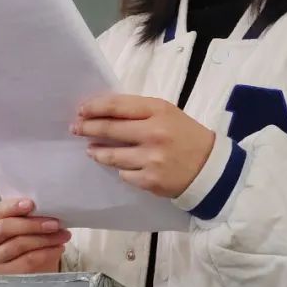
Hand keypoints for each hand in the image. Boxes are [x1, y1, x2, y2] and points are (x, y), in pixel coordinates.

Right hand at [0, 198, 70, 273]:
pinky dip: (46, 253)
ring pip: (18, 245)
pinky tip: (58, 248)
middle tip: (55, 223)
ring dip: (44, 239)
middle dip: (32, 224)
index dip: (13, 207)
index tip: (31, 204)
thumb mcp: (24, 222)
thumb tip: (46, 206)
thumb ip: (28, 213)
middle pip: (5, 228)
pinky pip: (27, 262)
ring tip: (63, 235)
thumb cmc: (26, 235)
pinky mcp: (5, 274)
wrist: (29, 263)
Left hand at [73, 95, 214, 197]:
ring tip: (91, 149)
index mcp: (158, 111)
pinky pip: (124, 173)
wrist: (210, 168)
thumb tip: (104, 113)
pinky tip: (119, 165)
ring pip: (111, 155)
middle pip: (109, 129)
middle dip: (87, 128)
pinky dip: (120, 169)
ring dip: (96, 151)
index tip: (81, 110)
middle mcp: (153, 133)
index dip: (94, 107)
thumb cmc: (186, 136)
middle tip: (76, 128)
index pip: (116, 106)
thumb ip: (139, 112)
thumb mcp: (167, 114)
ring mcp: (151, 158)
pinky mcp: (149, 180)